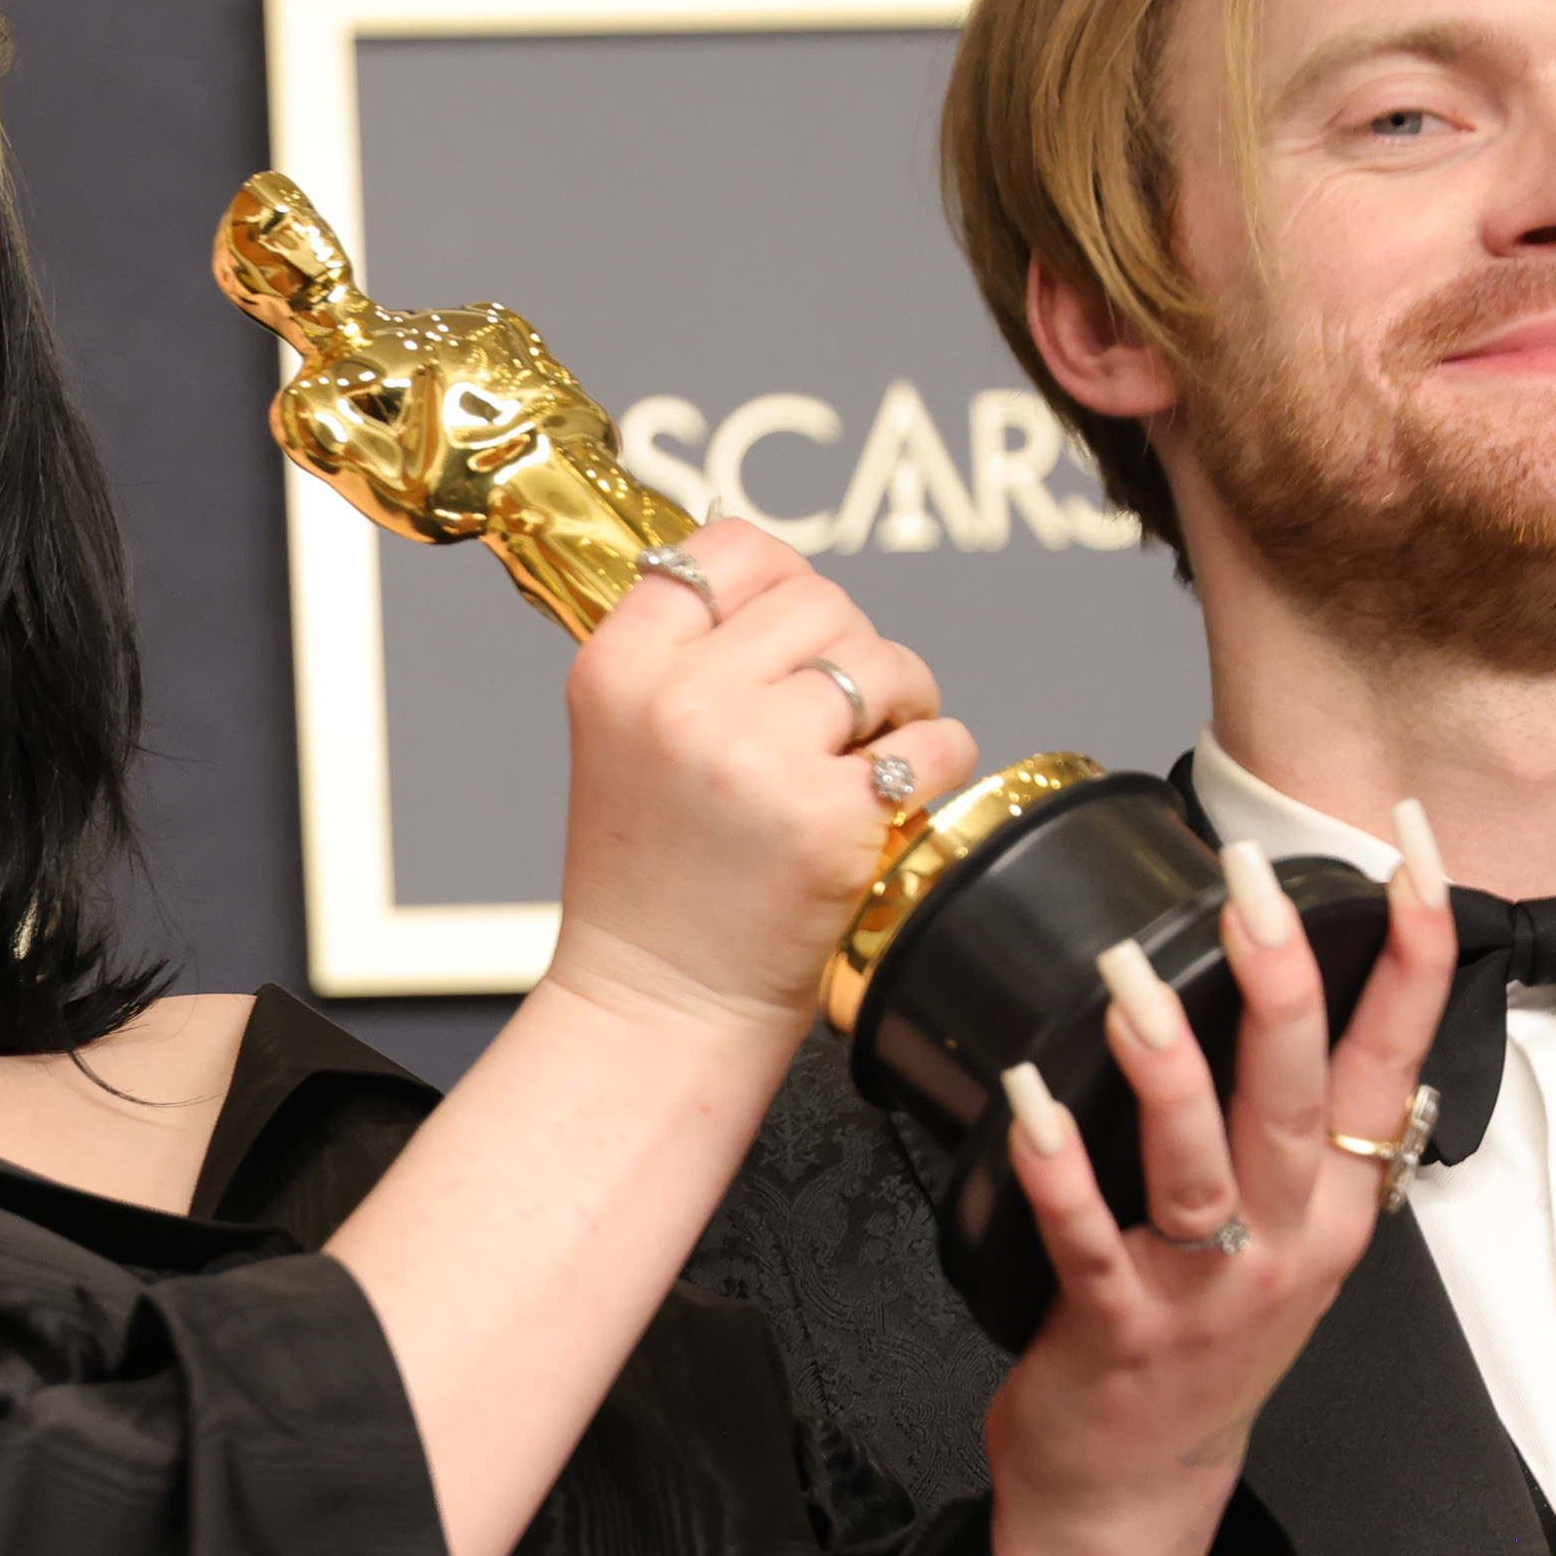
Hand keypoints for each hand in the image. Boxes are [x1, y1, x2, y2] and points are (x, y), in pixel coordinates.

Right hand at [535, 522, 969, 1044]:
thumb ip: (683, 659)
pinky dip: (936, 761)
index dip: (779, 580)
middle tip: (840, 714)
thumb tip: (780, 584)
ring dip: (900, 701)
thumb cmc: (649, 886)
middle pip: (820, 600)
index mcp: (619, 670)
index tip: (795, 629)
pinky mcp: (828, 818)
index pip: (726, 552)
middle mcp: (682, 703)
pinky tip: (896, 795)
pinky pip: (932, 742)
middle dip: (848, 649)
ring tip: (870, 752)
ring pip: (882, 661)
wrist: (657, 1004)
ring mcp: (758, 758)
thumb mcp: (622, 743)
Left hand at [982, 822, 1453, 1555]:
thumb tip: (1286, 984)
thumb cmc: (1198, 1348)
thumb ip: (1298, 1131)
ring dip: (1168, 1066)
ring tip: (1132, 974)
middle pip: (1305, 1097)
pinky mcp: (1118, 1329)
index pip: (1395, 1058)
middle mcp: (1290, 1241)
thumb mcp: (1285, 1240)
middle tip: (1255, 884)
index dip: (1415, 953)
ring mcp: (1206, 1291)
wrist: (1136, 1494)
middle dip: (1285, 983)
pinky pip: (1088, 1236)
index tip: (1416, 852)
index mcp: (1339, 1204)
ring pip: (1203, 1163)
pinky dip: (1058, 1167)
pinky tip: (1027, 1102)